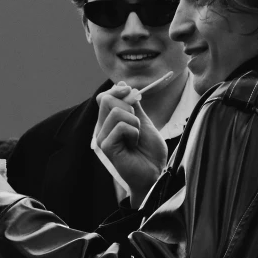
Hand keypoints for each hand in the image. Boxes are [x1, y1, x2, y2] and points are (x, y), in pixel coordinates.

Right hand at [96, 83, 166, 207]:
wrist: (155, 172)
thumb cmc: (149, 151)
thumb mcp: (143, 121)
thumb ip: (133, 105)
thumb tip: (122, 85)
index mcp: (109, 122)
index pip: (103, 98)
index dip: (116, 90)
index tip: (129, 91)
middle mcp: (102, 129)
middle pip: (106, 100)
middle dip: (128, 106)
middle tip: (137, 123)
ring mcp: (102, 138)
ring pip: (116, 112)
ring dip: (134, 122)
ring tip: (136, 138)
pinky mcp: (106, 147)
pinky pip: (120, 126)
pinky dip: (134, 132)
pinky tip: (133, 145)